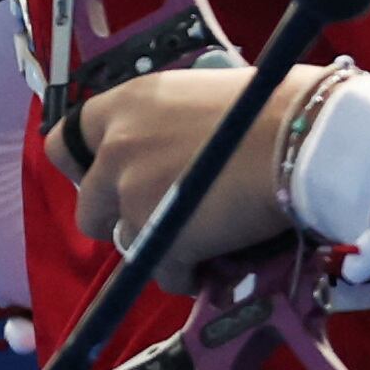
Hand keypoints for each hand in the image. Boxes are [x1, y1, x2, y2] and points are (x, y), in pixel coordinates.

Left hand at [68, 62, 331, 293]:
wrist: (306, 137)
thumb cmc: (273, 105)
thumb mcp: (202, 97)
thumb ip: (169, 126)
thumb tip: (172, 153)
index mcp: (127, 104)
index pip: (64, 141)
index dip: (84, 167)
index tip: (112, 177)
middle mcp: (117, 148)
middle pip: (87, 206)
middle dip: (119, 217)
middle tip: (162, 213)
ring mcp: (132, 195)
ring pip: (128, 241)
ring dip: (158, 242)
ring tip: (201, 237)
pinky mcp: (159, 237)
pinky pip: (162, 271)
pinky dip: (187, 272)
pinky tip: (216, 260)